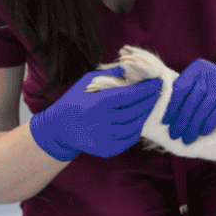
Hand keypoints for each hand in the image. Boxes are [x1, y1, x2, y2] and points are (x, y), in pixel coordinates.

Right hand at [29, 68, 162, 161]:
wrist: (58, 128)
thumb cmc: (74, 100)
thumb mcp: (87, 82)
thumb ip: (109, 74)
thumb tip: (131, 65)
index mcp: (96, 104)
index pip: (129, 95)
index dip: (146, 89)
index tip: (157, 82)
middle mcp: (101, 123)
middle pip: (135, 111)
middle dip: (149, 100)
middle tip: (156, 93)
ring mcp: (104, 138)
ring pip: (135, 126)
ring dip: (144, 114)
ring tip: (148, 105)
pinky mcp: (106, 150)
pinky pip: (129, 140)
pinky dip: (136, 129)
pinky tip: (138, 119)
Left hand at [162, 58, 215, 142]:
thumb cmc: (208, 87)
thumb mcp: (196, 82)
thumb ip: (183, 92)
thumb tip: (167, 116)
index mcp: (197, 68)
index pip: (181, 88)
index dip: (172, 106)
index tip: (166, 122)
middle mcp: (209, 73)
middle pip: (193, 99)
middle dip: (182, 119)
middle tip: (175, 134)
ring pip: (205, 107)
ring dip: (194, 125)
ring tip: (187, 138)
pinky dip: (209, 123)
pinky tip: (202, 132)